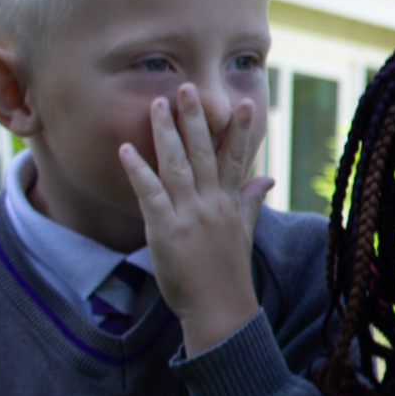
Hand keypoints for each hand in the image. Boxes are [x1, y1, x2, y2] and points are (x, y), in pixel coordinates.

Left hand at [122, 84, 270, 354]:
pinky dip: (138, 172)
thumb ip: (250, 202)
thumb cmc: (229, 274)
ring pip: (178, 165)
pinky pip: (151, 194)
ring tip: (158, 104)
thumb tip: (268, 180)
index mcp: (230, 204)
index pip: (238, 158)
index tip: (246, 102)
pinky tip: (126, 150)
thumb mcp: (243, 233)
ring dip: (166, 133)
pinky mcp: (167, 229)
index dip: (242, 130)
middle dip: (197, 118)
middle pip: (205, 153)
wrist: (220, 308)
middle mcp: (213, 204)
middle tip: (188, 87)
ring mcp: (191, 215)